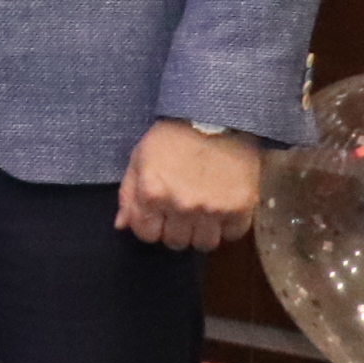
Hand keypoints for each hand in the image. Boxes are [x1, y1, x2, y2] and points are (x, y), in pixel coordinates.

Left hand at [118, 120, 262, 250]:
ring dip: (201, 233)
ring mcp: (213, 209)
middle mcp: (181, 206)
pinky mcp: (241, 207)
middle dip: (174, 231)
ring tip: (201, 215)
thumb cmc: (171, 137)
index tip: (158, 217)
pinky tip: (222, 209)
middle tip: (180, 214)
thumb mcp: (139, 159)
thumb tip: (122, 226)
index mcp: (152, 193)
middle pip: (175, 243)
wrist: (215, 118)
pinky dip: (227, 227)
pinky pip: (233, 234)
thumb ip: (128, 195)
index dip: (150, 227)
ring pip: (204, 244)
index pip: (146, 235)